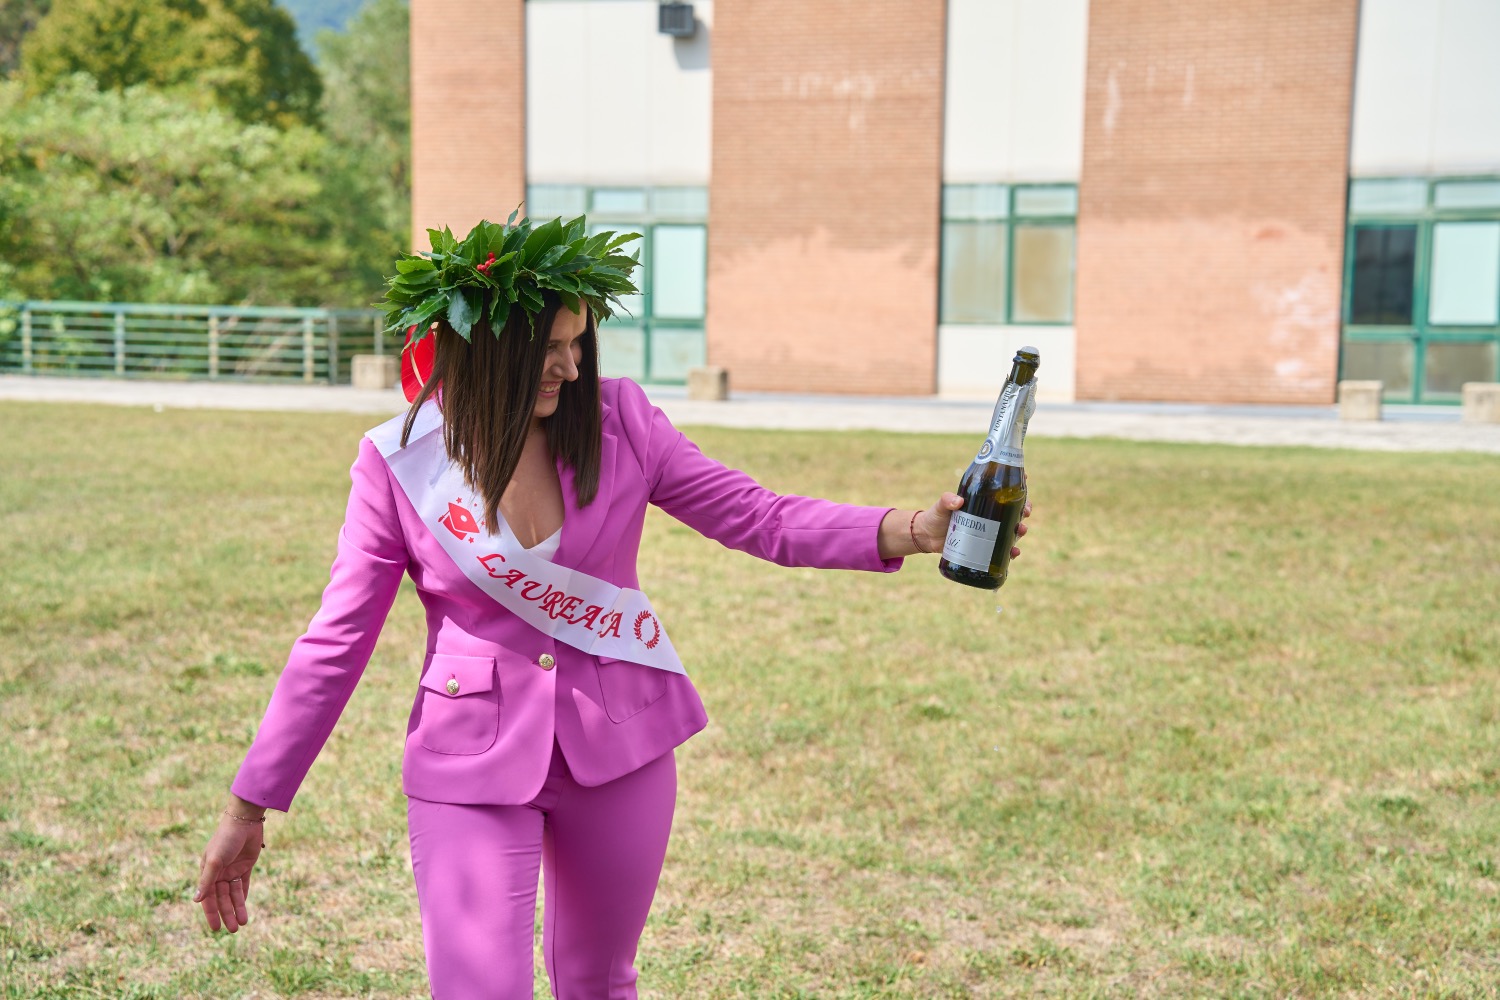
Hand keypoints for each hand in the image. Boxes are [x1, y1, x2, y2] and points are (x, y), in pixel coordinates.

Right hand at [194, 811, 265, 932]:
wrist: (244, 821)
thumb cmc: (225, 839)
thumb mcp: (215, 861)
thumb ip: (207, 881)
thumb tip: (196, 900)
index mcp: (207, 872)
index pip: (208, 898)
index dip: (211, 914)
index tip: (215, 929)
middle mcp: (218, 873)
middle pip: (222, 899)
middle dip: (227, 914)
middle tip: (234, 930)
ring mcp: (232, 869)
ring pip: (234, 894)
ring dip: (237, 908)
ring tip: (242, 923)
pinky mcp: (245, 865)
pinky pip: (243, 885)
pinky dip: (243, 896)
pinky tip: (244, 908)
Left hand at [914, 493, 1031, 557]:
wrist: (928, 538)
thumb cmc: (935, 516)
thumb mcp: (940, 506)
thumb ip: (946, 501)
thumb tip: (957, 501)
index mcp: (981, 500)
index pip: (1002, 489)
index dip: (1016, 483)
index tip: (1026, 478)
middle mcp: (988, 514)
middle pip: (1013, 509)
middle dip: (1024, 509)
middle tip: (1026, 512)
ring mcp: (988, 530)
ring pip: (1011, 528)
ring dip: (1020, 529)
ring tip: (1021, 530)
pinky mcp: (985, 545)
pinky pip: (1002, 548)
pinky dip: (1010, 550)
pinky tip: (1014, 552)